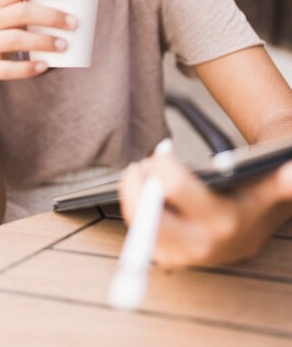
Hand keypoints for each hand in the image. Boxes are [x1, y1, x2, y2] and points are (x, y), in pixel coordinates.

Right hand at [0, 0, 76, 94]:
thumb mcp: (5, 21)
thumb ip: (29, 12)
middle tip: (74, 23)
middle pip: (19, 13)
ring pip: (13, 39)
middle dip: (50, 16)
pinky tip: (44, 66)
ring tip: (64, 45)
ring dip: (42, 41)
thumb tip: (75, 10)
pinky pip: (6, 68)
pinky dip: (27, 68)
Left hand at [120, 140, 291, 267]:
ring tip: (139, 174)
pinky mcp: (170, 259)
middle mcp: (200, 244)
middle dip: (139, 184)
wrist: (251, 232)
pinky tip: (141, 192)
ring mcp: (183, 255)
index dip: (164, 163)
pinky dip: (135, 211)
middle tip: (142, 164)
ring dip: (132, 196)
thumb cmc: (254, 198)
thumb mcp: (269, 185)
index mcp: (222, 221)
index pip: (176, 188)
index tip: (163, 148)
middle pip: (149, 213)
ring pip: (140, 225)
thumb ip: (283, 180)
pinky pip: (140, 234)